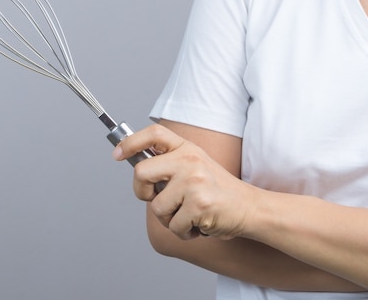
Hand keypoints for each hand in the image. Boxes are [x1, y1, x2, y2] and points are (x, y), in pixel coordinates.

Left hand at [112, 124, 256, 239]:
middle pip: (141, 173)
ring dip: (168, 219)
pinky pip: (172, 226)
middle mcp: (189, 160)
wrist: (250, 208)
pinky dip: (182, 232)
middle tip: (154, 199)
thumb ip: (169, 164)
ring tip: (187, 215)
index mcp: (186, 148)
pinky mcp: (199, 204)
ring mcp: (194, 181)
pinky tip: (197, 224)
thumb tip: (136, 169)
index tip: (117, 155)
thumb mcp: (195, 166)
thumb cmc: (217, 190)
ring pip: (156, 206)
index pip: (153, 134)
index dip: (130, 142)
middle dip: (142, 192)